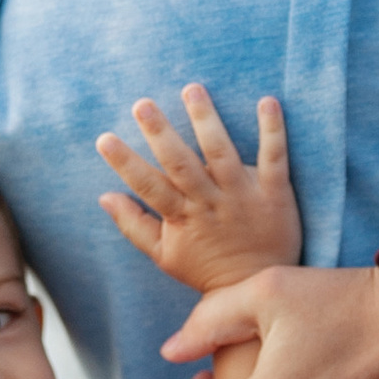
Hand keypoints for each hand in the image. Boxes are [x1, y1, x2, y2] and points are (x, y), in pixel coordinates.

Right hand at [96, 87, 299, 295]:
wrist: (257, 288)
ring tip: (192, 90)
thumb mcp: (165, 255)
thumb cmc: (206, 269)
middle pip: (181, 164)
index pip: (148, 186)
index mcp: (182, 217)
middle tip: (142, 104)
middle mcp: (210, 203)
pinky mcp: (274, 193)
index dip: (125, 163)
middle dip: (161, 133)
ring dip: (207, 120)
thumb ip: (134, 225)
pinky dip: (272, 130)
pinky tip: (266, 101)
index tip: (104, 138)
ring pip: (222, 154)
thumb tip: (104, 197)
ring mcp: (242, 196)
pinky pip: (274, 158)